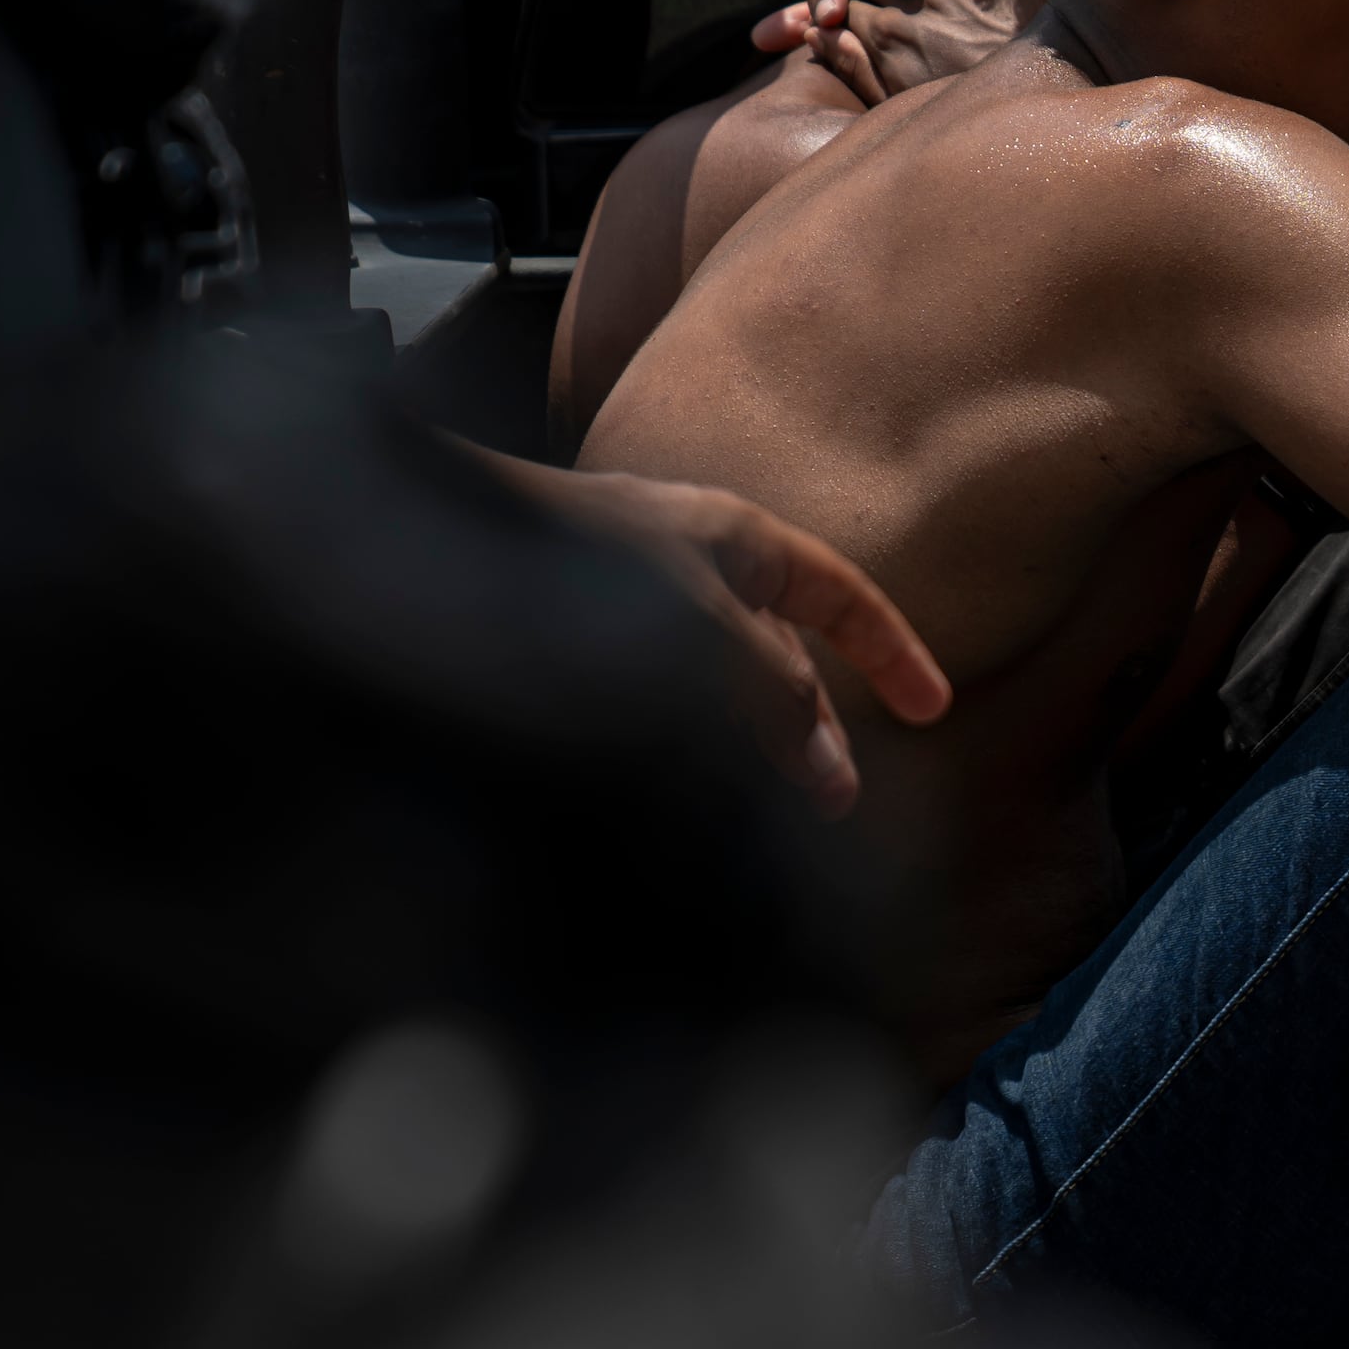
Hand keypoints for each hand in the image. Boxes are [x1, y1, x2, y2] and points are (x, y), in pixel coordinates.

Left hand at [464, 453, 950, 817]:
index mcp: (732, 535)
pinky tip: (679, 785)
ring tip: (757, 813)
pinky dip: (687, 740)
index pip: (842, 594)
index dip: (893, 652)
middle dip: (813, 725)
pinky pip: (660, 697)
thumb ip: (771, 692)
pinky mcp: (581, 640)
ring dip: (747, 742)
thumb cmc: (560, 562)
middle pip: (782, 645)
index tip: (931, 714)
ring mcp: (633, 598)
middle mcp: (688, 562)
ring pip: (718, 679)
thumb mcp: (694, 626)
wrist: (416, 550)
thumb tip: (829, 771)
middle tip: (834, 805)